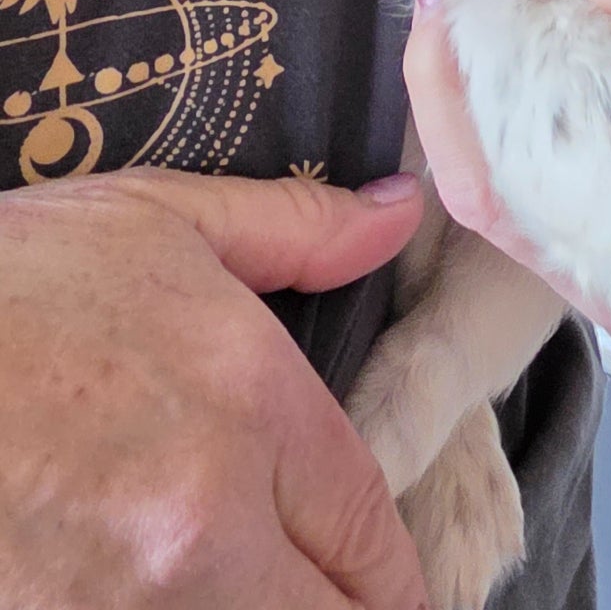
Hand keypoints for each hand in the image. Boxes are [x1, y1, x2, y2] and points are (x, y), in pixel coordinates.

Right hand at [0, 167, 427, 608]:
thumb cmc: (2, 282)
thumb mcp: (153, 221)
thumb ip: (295, 228)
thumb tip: (401, 211)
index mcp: (251, 407)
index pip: (371, 534)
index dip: (387, 575)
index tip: (383, 584)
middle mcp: (204, 523)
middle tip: (327, 595)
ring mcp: (119, 605)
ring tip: (237, 589)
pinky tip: (149, 596)